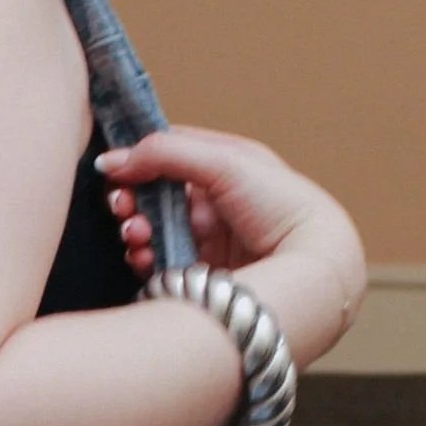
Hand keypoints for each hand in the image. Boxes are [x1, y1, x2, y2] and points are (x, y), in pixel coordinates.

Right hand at [95, 125, 367, 365]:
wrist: (313, 268)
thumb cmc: (282, 208)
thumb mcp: (225, 163)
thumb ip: (165, 153)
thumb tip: (111, 160)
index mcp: (228, 165)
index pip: (169, 154)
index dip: (139, 160)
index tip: (115, 172)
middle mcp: (219, 200)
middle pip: (156, 194)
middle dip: (132, 200)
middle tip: (122, 209)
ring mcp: (212, 238)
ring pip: (156, 229)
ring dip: (137, 230)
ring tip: (136, 236)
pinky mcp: (206, 272)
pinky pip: (163, 261)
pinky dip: (147, 259)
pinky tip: (145, 259)